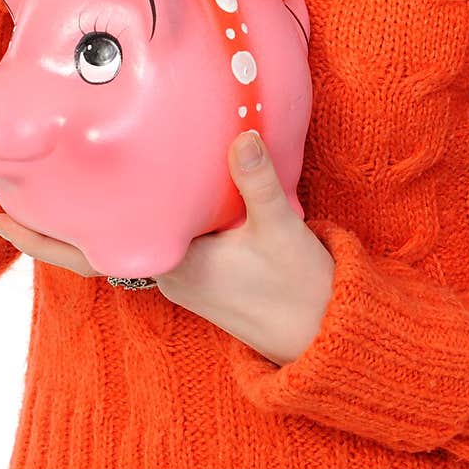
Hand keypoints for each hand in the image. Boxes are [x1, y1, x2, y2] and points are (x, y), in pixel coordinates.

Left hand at [0, 132, 334, 367]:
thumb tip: (241, 134)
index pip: (91, 252)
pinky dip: (128, 219)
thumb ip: (256, 180)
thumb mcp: (279, 227)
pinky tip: (130, 197)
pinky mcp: (201, 267)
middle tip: (12, 190)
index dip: (43, 238)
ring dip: (90, 218)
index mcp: (174, 263)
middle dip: (55, 221)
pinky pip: (151, 239)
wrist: (321, 328)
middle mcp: (168, 269)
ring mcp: (182, 271)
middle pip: (94, 245)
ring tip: (60, 183)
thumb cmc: (298, 285)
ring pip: (121, 241)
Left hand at [155, 131, 335, 366]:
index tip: (156, 142)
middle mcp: (172, 277)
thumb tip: (245, 135)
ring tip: (193, 155)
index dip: (149, 179)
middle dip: (170, 183)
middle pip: (160, 218)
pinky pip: (192, 240)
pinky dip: (201, 218)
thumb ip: (257, 180)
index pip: (145, 214)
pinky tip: (215, 192)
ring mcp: (186, 282)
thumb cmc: (298, 286)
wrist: (322, 333)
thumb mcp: (277, 225)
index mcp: (177, 266)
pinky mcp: (204, 282)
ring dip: (188, 201)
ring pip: (178, 228)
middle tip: (175, 136)